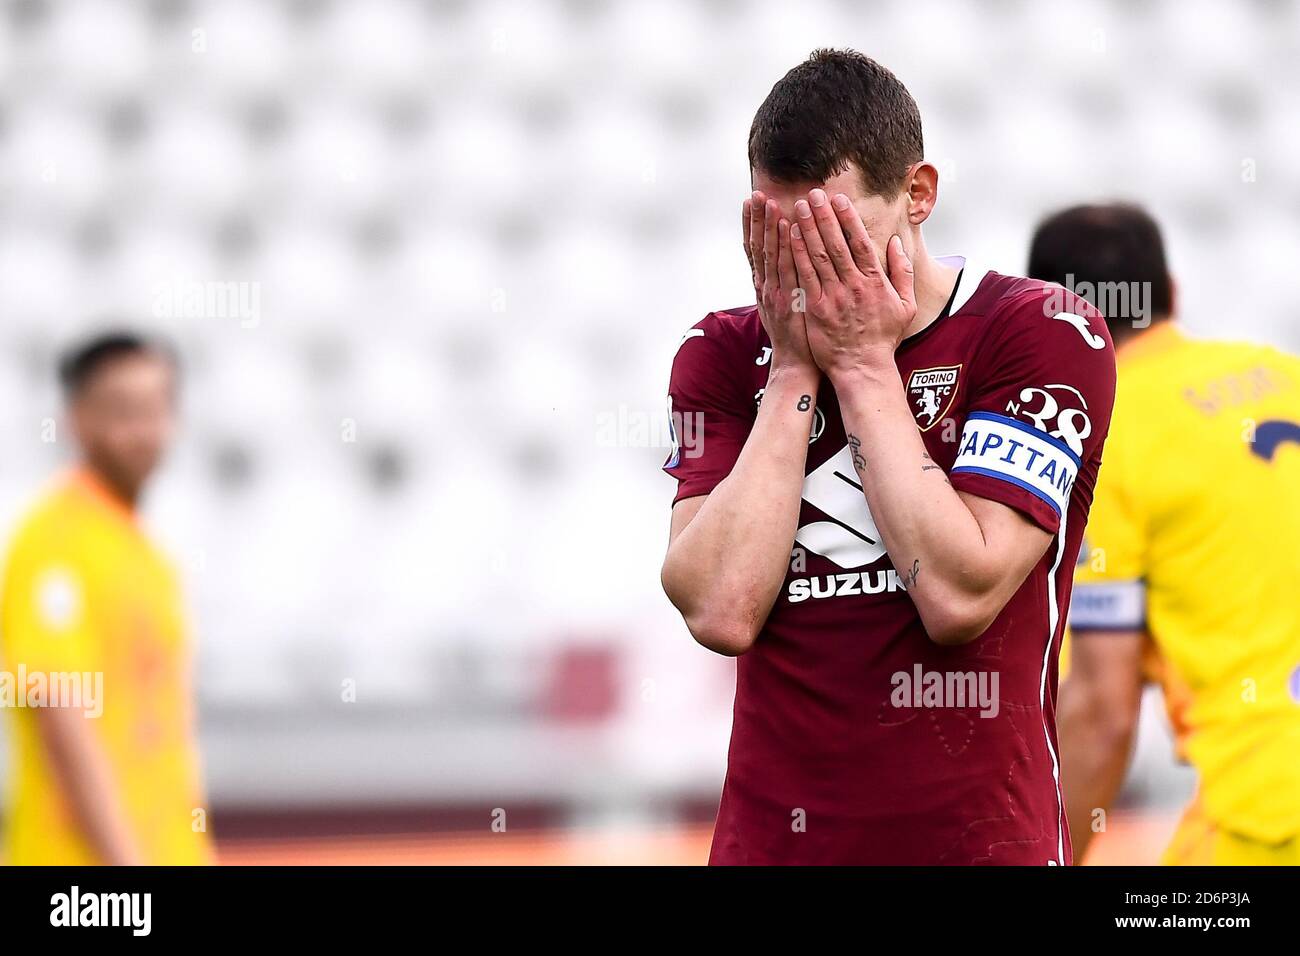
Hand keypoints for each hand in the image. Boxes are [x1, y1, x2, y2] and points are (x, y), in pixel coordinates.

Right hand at [743, 191, 815, 372]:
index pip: (754, 249)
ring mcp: (775, 293)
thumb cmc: (797, 337)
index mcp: (764, 286)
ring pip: (768, 253)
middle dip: (756, 219)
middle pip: (757, 246)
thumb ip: (782, 285)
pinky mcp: (788, 300)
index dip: (751, 225)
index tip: (751, 201)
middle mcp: (765, 286)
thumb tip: (785, 264)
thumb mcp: (784, 308)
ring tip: (767, 201)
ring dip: (767, 225)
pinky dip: (784, 245)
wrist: (797, 365)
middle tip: (755, 193)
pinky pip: (786, 267)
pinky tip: (786, 225)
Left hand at [788, 189, 916, 377]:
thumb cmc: (883, 337)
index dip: (848, 219)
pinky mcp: (815, 309)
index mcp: (875, 282)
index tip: (839, 199)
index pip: (860, 242)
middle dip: (823, 216)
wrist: (862, 367)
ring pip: (818, 256)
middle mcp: (853, 286)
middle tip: (813, 194)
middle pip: (836, 244)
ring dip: (807, 229)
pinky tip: (789, 237)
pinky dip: (797, 255)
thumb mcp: (905, 305)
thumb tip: (896, 242)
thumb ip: (902, 272)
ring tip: (798, 207)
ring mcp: (833, 297)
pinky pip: (804, 277)